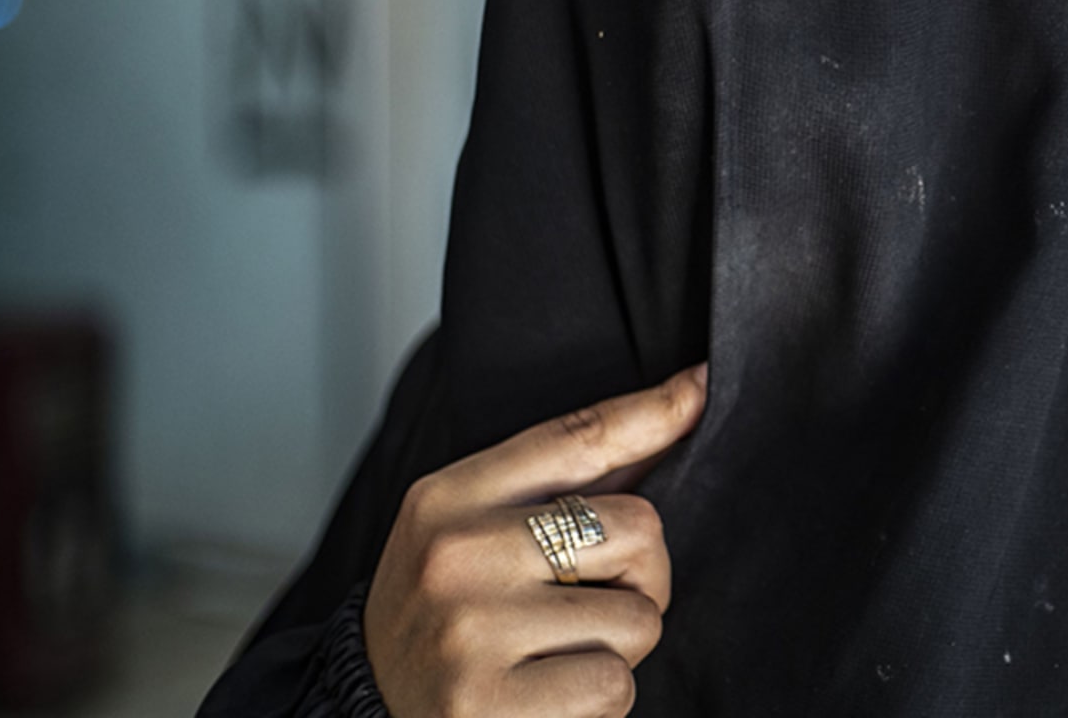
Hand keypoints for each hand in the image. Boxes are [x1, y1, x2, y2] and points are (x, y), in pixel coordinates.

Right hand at [363, 362, 708, 717]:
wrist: (364, 714)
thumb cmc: (443, 616)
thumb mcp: (476, 529)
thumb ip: (572, 478)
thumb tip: (684, 400)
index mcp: (451, 497)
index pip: (579, 437)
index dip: (655, 410)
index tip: (703, 383)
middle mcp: (457, 554)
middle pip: (638, 530)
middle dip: (641, 577)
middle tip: (590, 605)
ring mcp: (472, 630)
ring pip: (638, 620)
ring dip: (616, 649)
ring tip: (555, 656)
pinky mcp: (490, 704)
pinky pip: (614, 687)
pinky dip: (598, 702)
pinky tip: (548, 699)